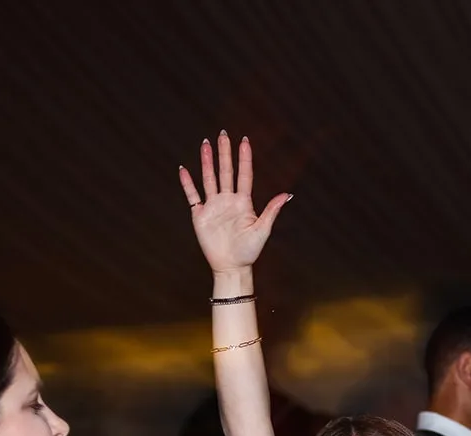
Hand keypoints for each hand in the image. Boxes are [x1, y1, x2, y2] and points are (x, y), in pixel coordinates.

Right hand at [178, 132, 290, 274]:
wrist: (231, 267)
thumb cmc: (249, 251)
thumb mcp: (262, 230)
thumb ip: (271, 211)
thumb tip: (287, 194)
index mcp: (243, 202)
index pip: (244, 175)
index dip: (244, 158)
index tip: (244, 140)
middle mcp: (228, 200)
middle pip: (225, 171)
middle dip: (224, 153)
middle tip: (223, 134)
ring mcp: (213, 206)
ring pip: (209, 178)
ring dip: (207, 162)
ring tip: (205, 144)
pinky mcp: (200, 215)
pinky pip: (192, 195)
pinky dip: (187, 183)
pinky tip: (184, 169)